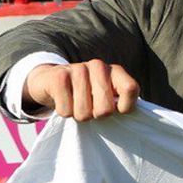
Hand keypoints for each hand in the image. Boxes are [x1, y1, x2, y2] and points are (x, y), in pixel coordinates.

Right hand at [24, 59, 139, 120]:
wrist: (51, 80)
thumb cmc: (86, 94)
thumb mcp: (107, 97)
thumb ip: (121, 104)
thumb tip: (131, 117)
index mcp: (115, 71)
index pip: (131, 89)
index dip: (126, 107)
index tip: (118, 111)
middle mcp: (98, 66)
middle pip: (105, 109)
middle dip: (96, 115)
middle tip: (91, 107)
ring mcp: (78, 69)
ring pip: (84, 113)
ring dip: (79, 115)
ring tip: (76, 103)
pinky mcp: (59, 76)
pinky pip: (66, 110)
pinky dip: (64, 112)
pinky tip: (64, 100)